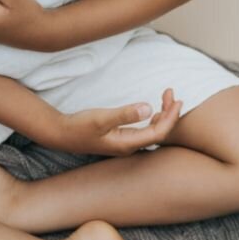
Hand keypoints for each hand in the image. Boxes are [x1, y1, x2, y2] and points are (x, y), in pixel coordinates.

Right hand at [50, 87, 183, 156]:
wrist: (61, 134)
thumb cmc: (80, 126)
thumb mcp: (102, 118)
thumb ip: (125, 114)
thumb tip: (148, 108)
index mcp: (128, 143)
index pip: (159, 132)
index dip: (171, 117)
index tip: (177, 99)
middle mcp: (130, 146)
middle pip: (159, 132)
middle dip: (169, 113)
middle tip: (171, 93)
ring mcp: (125, 143)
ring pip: (152, 131)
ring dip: (163, 115)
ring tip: (167, 98)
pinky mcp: (120, 138)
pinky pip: (144, 130)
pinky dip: (153, 118)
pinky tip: (153, 110)